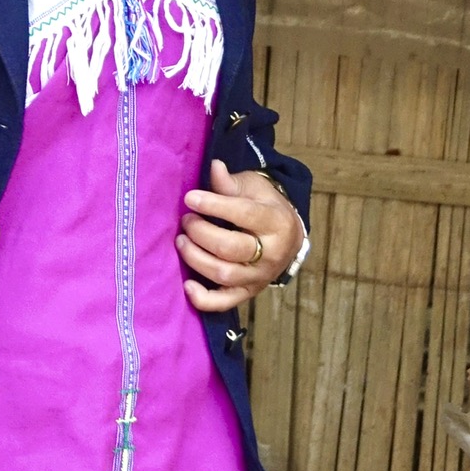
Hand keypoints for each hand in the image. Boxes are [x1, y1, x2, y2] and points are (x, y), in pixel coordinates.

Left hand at [178, 159, 302, 314]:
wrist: (288, 238)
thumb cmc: (266, 207)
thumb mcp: (254, 188)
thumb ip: (232, 183)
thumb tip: (214, 167)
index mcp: (275, 221)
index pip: (243, 214)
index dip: (214, 205)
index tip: (190, 198)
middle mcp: (270, 253)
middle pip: (231, 248)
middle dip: (201, 233)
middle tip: (186, 220)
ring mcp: (259, 276)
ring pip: (224, 274)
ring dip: (196, 258)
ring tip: (181, 241)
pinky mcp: (248, 292)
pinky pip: (224, 302)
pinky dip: (203, 299)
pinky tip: (187, 285)